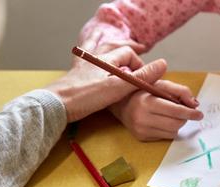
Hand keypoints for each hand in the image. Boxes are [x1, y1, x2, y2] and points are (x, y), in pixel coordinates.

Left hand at [45, 46, 166, 121]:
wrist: (56, 105)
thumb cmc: (86, 96)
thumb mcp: (119, 87)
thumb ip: (141, 77)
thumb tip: (163, 65)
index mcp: (106, 59)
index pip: (128, 54)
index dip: (140, 65)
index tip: (144, 80)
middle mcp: (95, 59)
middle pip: (114, 49)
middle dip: (128, 51)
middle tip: (140, 54)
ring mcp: (83, 66)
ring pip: (99, 52)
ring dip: (109, 49)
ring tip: (116, 51)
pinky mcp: (75, 76)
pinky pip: (83, 60)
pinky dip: (88, 54)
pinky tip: (86, 55)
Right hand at [108, 79, 202, 140]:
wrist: (120, 103)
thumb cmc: (143, 92)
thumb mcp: (160, 84)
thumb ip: (180, 90)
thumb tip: (195, 104)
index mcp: (146, 102)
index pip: (174, 111)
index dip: (190, 112)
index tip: (199, 114)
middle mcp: (141, 118)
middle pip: (176, 123)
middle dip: (184, 118)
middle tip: (185, 111)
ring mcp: (141, 130)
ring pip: (172, 132)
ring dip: (177, 124)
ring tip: (170, 114)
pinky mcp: (141, 137)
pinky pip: (165, 136)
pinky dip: (168, 129)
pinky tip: (161, 120)